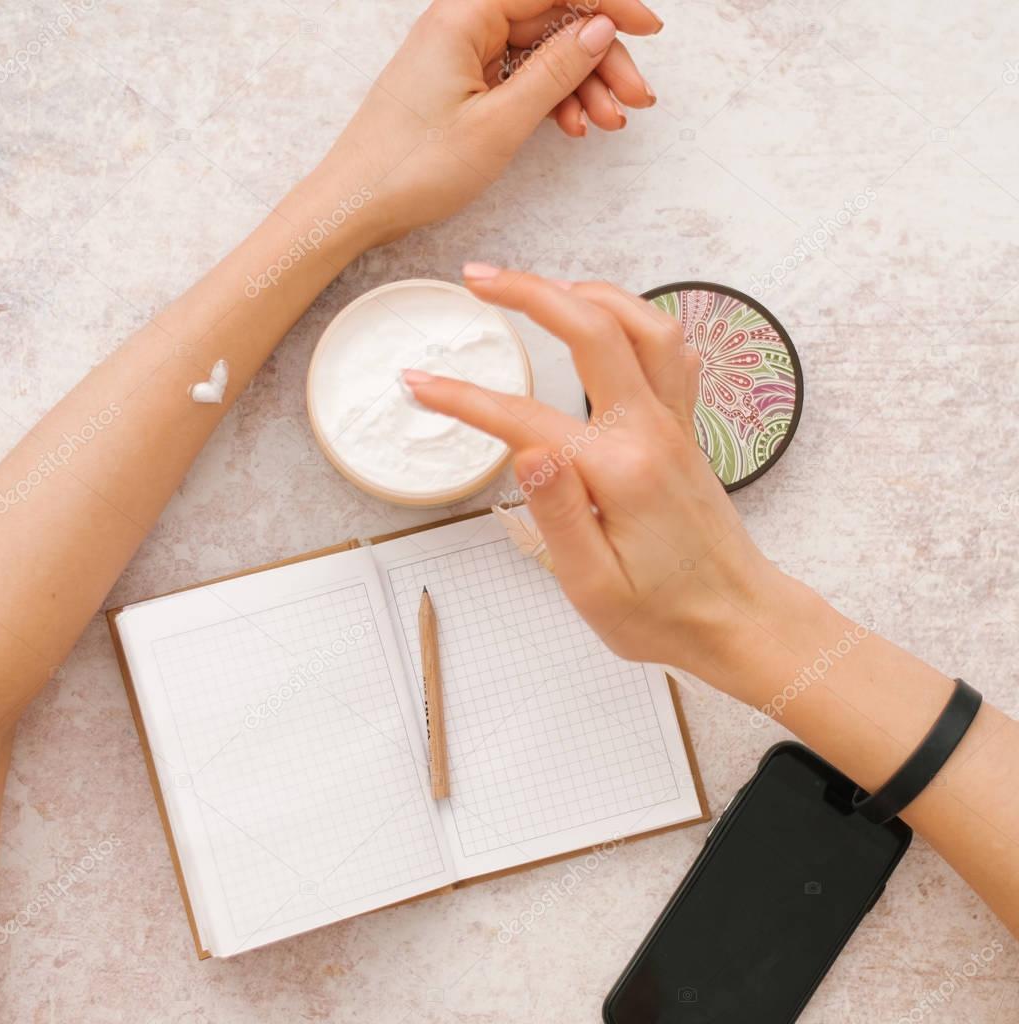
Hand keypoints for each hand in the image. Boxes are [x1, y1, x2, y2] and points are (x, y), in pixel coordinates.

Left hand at [331, 0, 660, 245]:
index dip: (608, 1)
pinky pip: (517, 78)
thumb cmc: (411, 166)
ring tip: (608, 122)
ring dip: (580, 84)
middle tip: (635, 99)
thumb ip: (554, 72)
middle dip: (599, 57)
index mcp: (464, 14)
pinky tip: (572, 126)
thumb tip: (599, 29)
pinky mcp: (459, 84)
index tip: (649, 27)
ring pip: (539, 52)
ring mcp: (460, 54)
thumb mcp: (499, 123)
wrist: (356, 204)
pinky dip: (549, 100)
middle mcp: (462, 23)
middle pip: (551, 19)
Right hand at [402, 266, 786, 682]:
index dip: (463, 397)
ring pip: (643, 324)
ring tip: (540, 287)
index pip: (524, 417)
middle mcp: (651, 433)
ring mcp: (674, 425)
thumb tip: (524, 450)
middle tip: (477, 279)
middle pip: (593, 330)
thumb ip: (559, 514)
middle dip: (529, 292)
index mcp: (619, 472)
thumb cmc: (665, 615)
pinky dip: (637, 321)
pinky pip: (670, 352)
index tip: (419, 384)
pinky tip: (610, 325)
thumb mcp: (595, 586)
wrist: (738, 620)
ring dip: (588, 293)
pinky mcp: (683, 430)